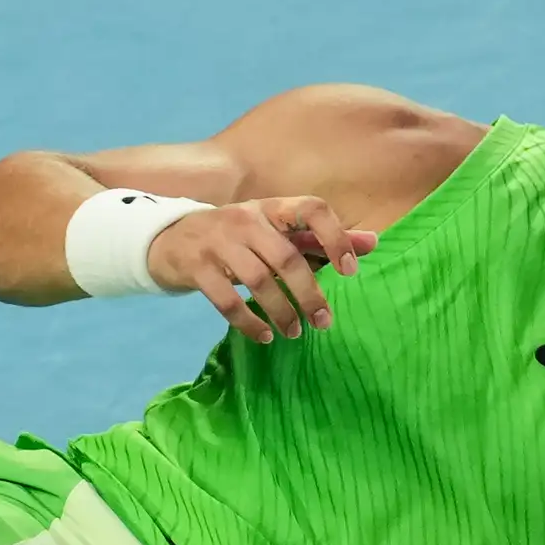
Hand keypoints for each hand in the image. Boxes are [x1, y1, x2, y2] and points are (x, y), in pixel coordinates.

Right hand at [146, 197, 379, 343]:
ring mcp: (218, 242)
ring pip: (258, 280)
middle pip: (286, 257)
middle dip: (309, 293)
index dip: (335, 237)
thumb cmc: (236, 237)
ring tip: (294, 333)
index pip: (311, 209)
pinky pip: (225, 300)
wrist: (170, 239)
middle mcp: (246, 220)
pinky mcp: (196, 267)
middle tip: (324, 322)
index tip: (350, 270)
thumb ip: (320, 237)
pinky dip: (248, 322)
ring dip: (281, 311)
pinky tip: (264, 336)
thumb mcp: (276, 231)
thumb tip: (374, 242)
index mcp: (271, 208)